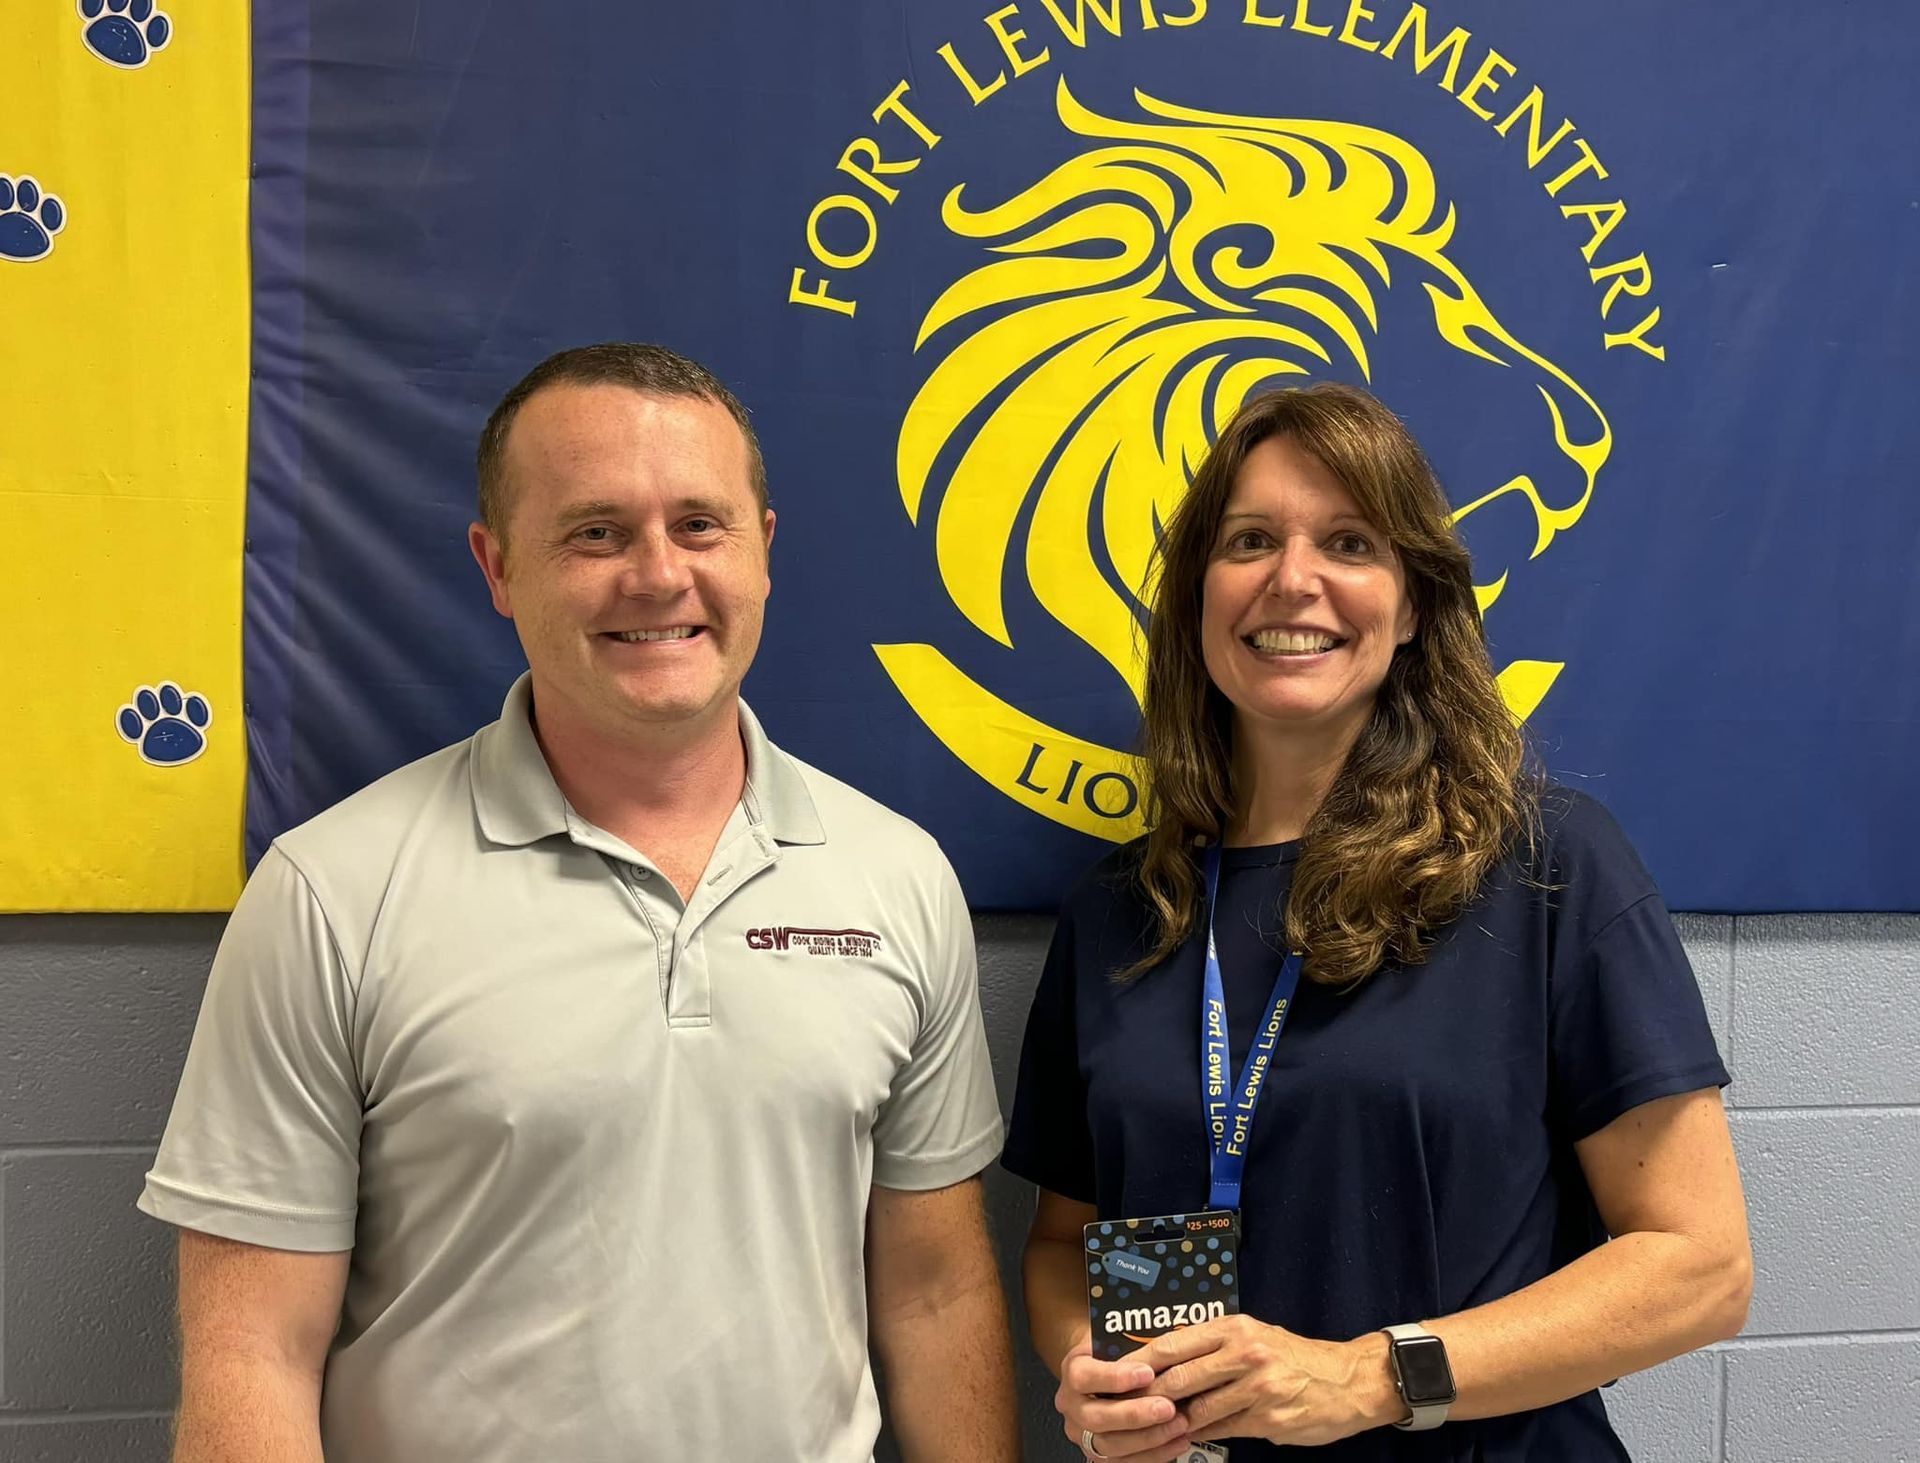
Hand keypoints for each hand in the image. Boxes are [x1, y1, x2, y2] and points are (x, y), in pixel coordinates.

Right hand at [1054, 1341, 1196, 1460]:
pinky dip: (1154, 1454)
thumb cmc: (1113, 1354)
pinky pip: (1124, 1462)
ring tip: (1178, 1425)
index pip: (1084, 1377)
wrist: (1102, 1372)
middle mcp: (1071, 1406)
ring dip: (1149, 1438)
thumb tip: (1162, 1343)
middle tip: (1167, 1407)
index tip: (1147, 1372)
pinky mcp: (1098, 1454)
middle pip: (1096, 1417)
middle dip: (1135, 1414)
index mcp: (1072, 1371)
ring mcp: (1083, 1433)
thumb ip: (1131, 1344)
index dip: (1115, 1377)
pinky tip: (1176, 1441)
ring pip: (1110, 1445)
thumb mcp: (1115, 1339)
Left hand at [1134, 1315, 1397, 1445]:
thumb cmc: (1295, 1357)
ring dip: (1174, 1420)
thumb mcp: (1255, 1336)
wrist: (1349, 1380)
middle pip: (1179, 1376)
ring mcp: (1257, 1388)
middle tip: (1129, 1407)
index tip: (1117, 1374)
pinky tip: (1189, 1435)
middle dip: (1150, 1395)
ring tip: (1157, 1424)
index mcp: (1235, 1328)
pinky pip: (1221, 1429)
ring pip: (1197, 1408)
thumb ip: (1215, 1346)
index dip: (1141, 1361)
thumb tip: (1167, 1358)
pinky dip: (1201, 1434)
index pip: (1174, 1342)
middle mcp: (1244, 1353)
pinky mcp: (1268, 1419)